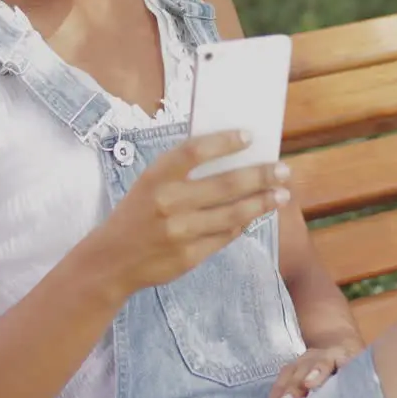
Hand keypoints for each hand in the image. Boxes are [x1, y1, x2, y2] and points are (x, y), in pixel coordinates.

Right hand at [91, 129, 291, 295]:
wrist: (112, 261)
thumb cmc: (137, 213)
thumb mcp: (149, 184)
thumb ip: (182, 172)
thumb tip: (233, 157)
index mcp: (155, 178)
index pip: (194, 152)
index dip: (224, 142)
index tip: (249, 136)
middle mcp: (168, 203)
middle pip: (225, 185)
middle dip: (260, 176)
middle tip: (284, 170)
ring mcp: (180, 232)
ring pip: (233, 214)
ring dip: (262, 203)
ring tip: (282, 194)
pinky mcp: (189, 257)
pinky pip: (225, 236)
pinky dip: (242, 224)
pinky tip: (255, 215)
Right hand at [266, 345, 359, 397]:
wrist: (339, 342)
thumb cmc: (354, 364)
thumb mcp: (362, 369)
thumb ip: (358, 382)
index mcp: (340, 354)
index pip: (328, 360)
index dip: (318, 370)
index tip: (310, 383)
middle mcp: (318, 355)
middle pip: (304, 369)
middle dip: (294, 387)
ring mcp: (303, 361)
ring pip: (290, 373)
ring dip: (282, 392)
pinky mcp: (292, 368)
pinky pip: (281, 379)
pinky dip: (275, 394)